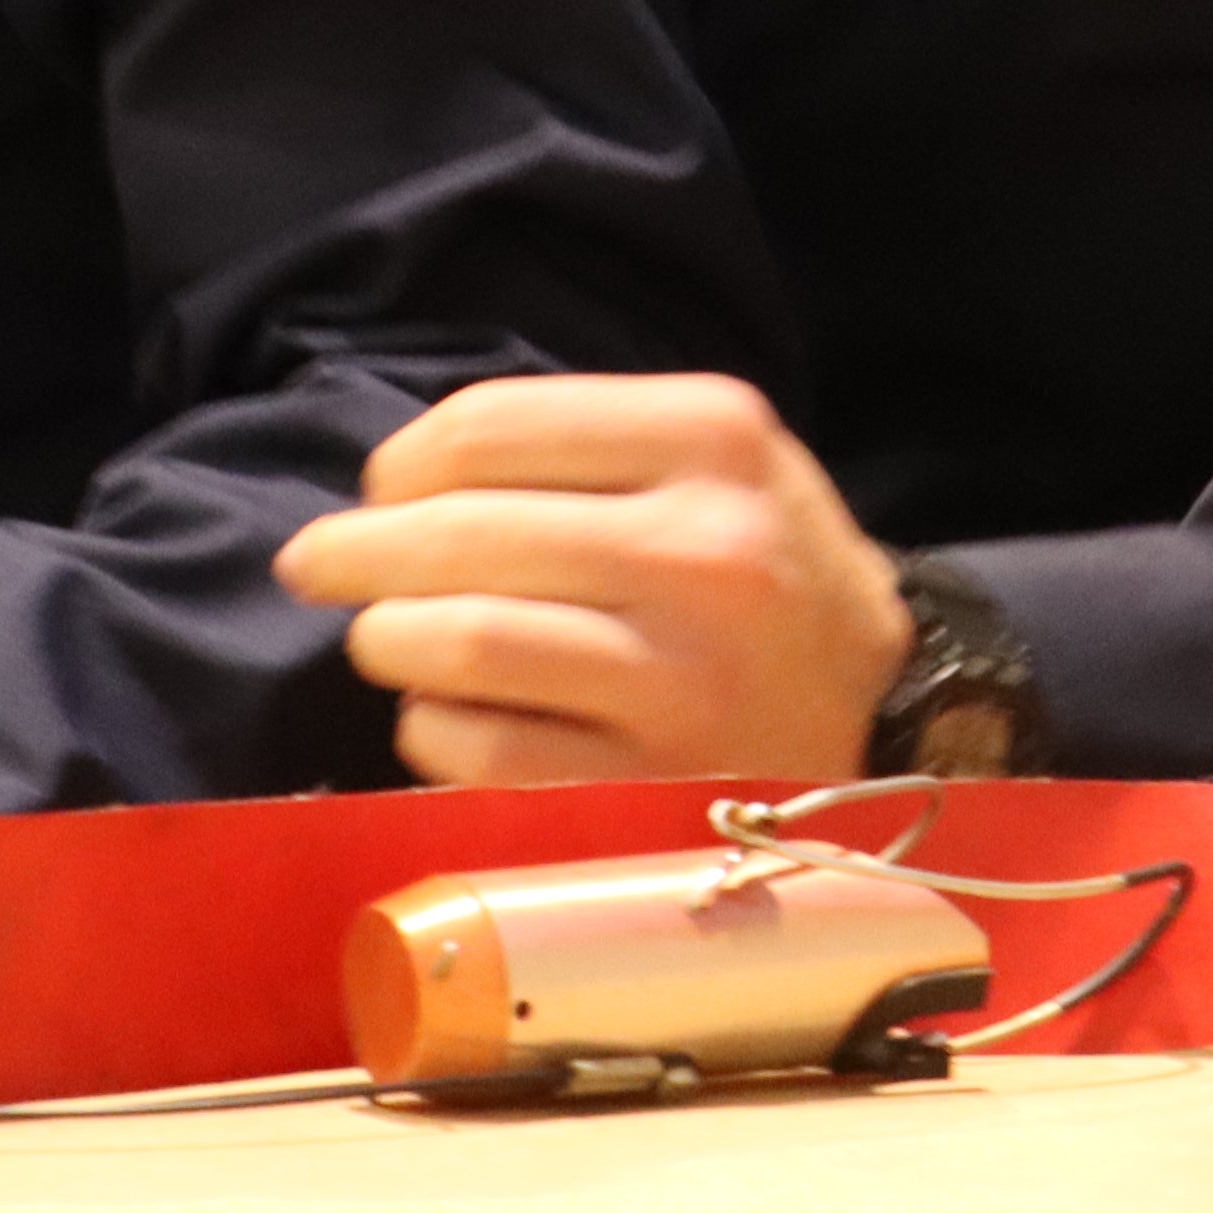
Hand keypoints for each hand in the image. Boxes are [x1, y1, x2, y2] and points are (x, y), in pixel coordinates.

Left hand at [274, 373, 914, 787]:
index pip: (490, 428)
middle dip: (357, 552)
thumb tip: (395, 483)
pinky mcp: (651, 784)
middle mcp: (703, 553)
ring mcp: (680, 680)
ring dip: (388, 640)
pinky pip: (479, 751)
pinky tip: (443, 715)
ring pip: (458, 645)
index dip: (401, 462)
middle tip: (313, 564)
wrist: (899, 717)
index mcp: (712, 439)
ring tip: (384, 638)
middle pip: (460, 537)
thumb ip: (577, 444)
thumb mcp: (718, 457)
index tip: (380, 489)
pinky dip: (431, 729)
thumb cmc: (770, 570)